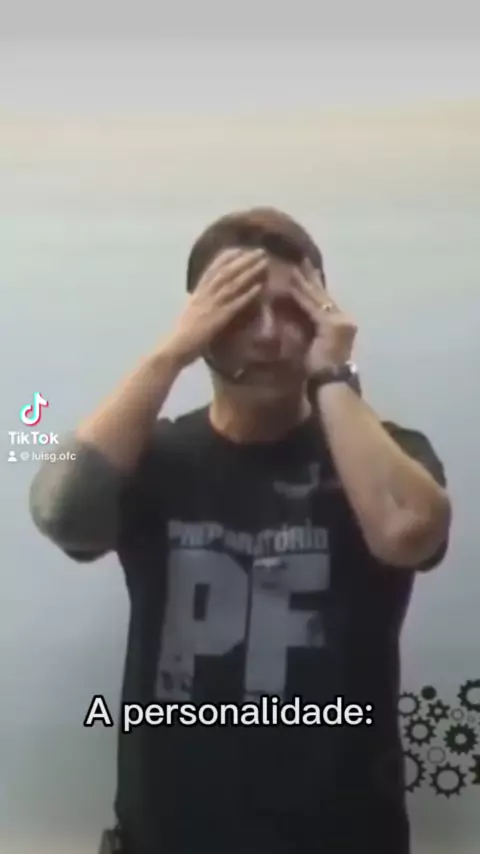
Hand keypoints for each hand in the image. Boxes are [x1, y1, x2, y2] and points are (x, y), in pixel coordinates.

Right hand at [162, 248, 266, 367]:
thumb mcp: (189, 310)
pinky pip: (236, 304)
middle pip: (227, 271)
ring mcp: (212, 305)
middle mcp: (205, 294)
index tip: (241, 248)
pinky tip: (260, 287)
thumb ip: (197, 300)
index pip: (213, 269)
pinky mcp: (219, 318)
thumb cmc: (181, 333)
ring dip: (249, 271)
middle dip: (244, 259)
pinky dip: (248, 294)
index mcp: (198, 292)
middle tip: (260, 250)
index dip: (227, 257)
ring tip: (264, 262)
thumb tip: (199, 294)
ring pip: (233, 283)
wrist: (174, 347)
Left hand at [291, 259, 357, 374]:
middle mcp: (344, 319)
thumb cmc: (320, 371)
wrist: (330, 384)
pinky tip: (292, 283)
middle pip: (323, 294)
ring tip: (293, 266)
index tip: (305, 270)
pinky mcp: (331, 326)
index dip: (315, 285)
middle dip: (310, 277)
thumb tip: (299, 317)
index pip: (325, 300)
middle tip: (300, 259)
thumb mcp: (317, 345)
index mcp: (342, 324)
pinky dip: (301, 294)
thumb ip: (313, 329)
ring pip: (318, 297)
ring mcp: (340, 322)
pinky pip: (312, 306)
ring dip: (304, 281)